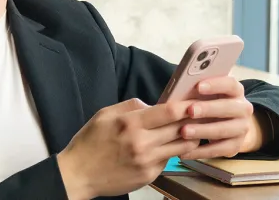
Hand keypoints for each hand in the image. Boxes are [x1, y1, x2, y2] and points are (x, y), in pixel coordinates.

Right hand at [56, 98, 199, 199]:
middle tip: (200, 115)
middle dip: (193, 121)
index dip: (186, 106)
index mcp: (130, 123)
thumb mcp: (104, 115)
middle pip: (181, 129)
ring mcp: (147, 162)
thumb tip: (153, 104)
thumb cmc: (89, 143)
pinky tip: (168, 148)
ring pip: (181, 147)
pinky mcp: (149, 176)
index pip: (169, 112)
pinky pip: (168, 161)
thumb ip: (130, 106)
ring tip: (191, 131)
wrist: (78, 175)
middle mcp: (141, 143)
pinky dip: (171, 153)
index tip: (196, 102)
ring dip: (189, 139)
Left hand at [178, 76, 265, 159]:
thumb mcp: (207, 96)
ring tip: (184, 132)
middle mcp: (243, 109)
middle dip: (208, 109)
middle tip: (190, 111)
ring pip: (223, 130)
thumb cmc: (210, 105)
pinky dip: (201, 151)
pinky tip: (185, 152)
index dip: (215, 85)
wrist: (229, 126)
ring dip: (203, 131)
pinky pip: (218, 150)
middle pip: (228, 107)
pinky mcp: (236, 146)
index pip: (230, 84)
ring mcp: (241, 128)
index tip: (198, 86)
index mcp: (236, 91)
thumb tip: (179, 90)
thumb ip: (197, 92)